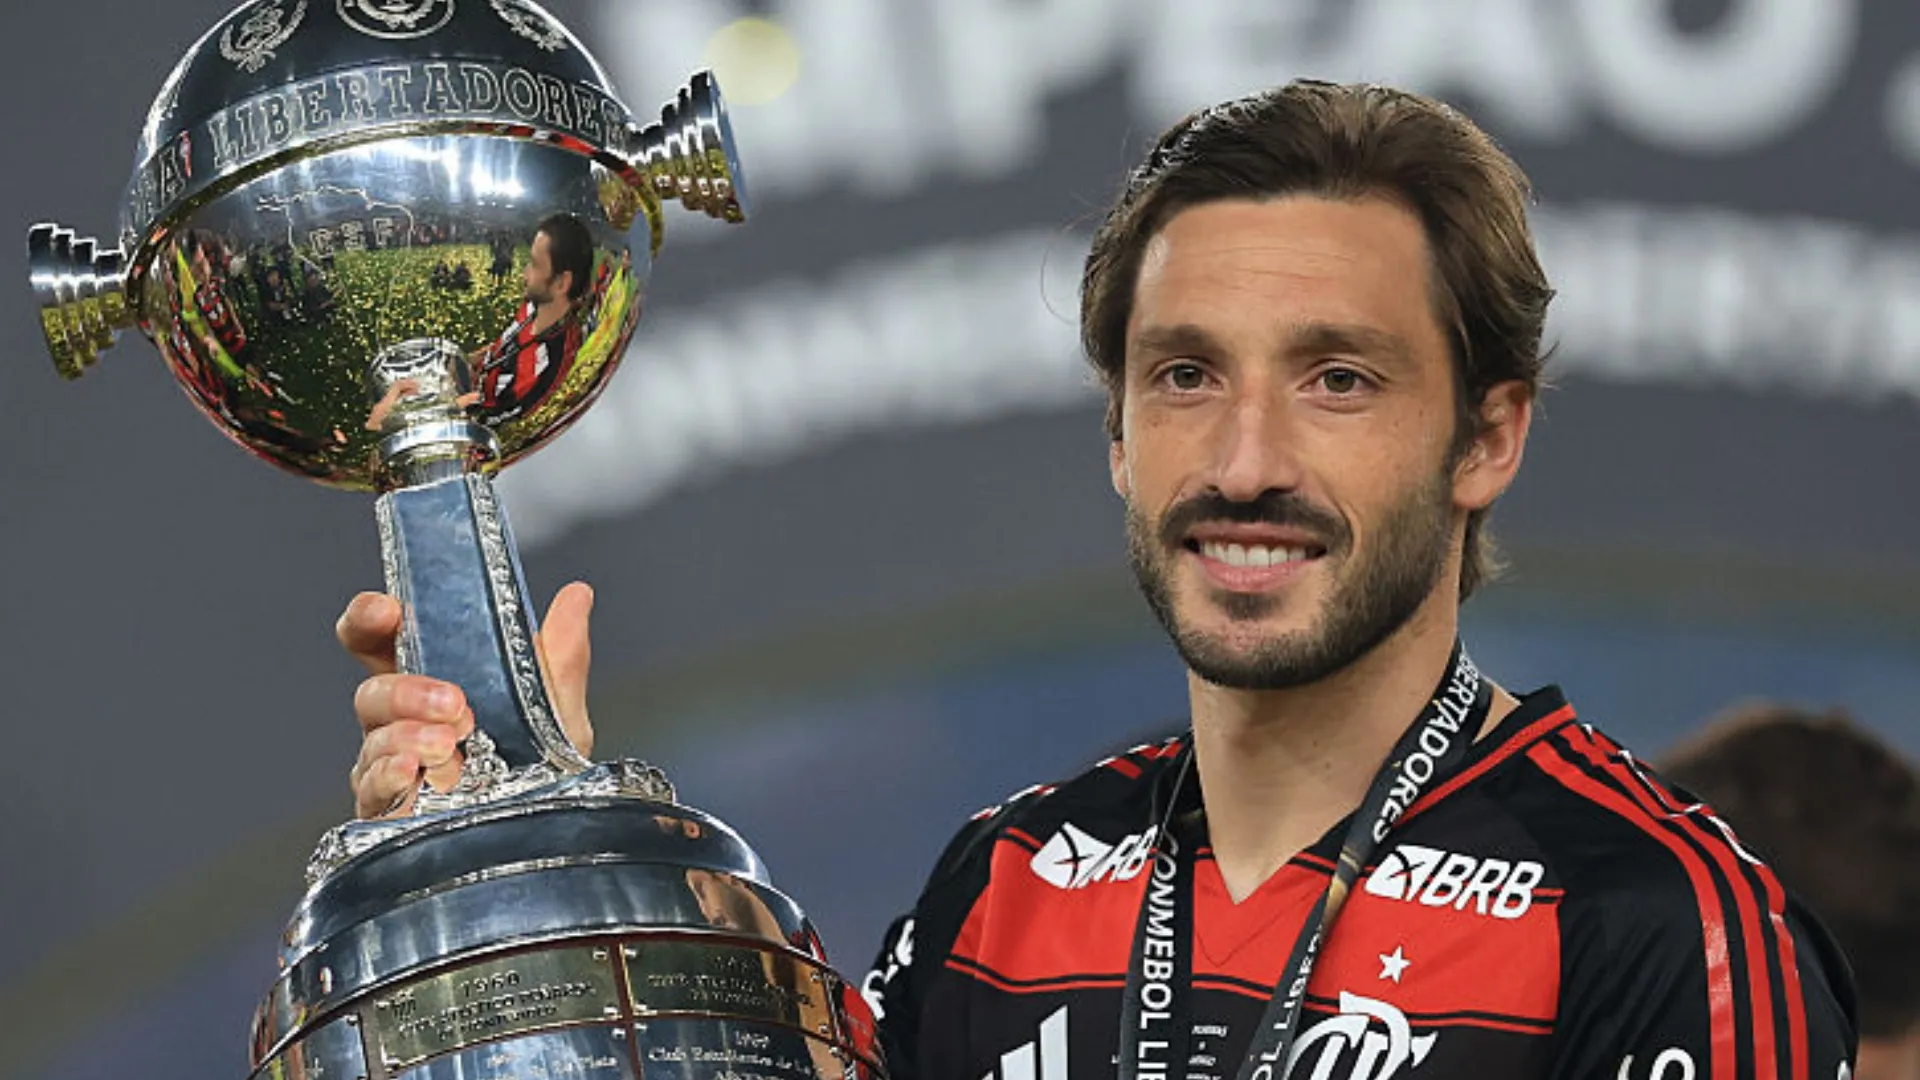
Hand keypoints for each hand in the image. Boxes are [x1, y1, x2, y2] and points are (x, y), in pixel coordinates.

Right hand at [338, 581, 597, 818]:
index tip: (386, 611)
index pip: (377, 641)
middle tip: (454, 702)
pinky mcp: (388, 811)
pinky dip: (390, 777)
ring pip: (374, 741)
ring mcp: (389, 767)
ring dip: (409, 737)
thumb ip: (562, 653)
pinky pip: (373, 789)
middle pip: (370, 692)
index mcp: (428, 682)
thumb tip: (578, 596)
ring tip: (450, 745)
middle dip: (405, 691)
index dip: (369, 620)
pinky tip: (412, 772)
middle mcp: (400, 723)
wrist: (549, 831)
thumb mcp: (558, 707)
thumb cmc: (541, 767)